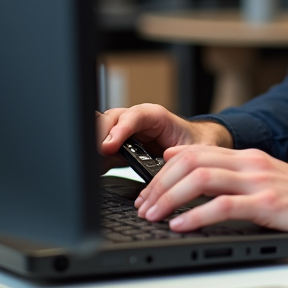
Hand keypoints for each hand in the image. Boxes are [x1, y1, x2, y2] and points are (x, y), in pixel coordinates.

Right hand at [96, 104, 231, 170]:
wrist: (195, 145)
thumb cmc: (196, 142)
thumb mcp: (198, 148)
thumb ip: (189, 154)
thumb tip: (173, 164)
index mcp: (155, 116)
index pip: (133, 116)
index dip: (120, 129)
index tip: (109, 145)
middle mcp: (136, 122)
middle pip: (110, 121)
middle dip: (100, 135)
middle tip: (95, 155)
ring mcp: (125, 134)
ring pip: (101, 133)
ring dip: (94, 148)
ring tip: (89, 165)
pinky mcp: (119, 149)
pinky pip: (101, 151)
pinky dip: (95, 160)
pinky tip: (92, 172)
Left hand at [136, 145, 287, 250]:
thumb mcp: (266, 184)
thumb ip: (237, 180)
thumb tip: (197, 183)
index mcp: (249, 158)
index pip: (195, 152)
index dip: (164, 169)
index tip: (146, 188)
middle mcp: (251, 164)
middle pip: (191, 162)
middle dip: (159, 184)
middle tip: (143, 206)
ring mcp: (260, 182)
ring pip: (201, 179)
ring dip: (170, 197)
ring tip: (154, 215)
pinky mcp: (268, 204)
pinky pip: (223, 206)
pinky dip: (195, 216)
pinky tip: (181, 225)